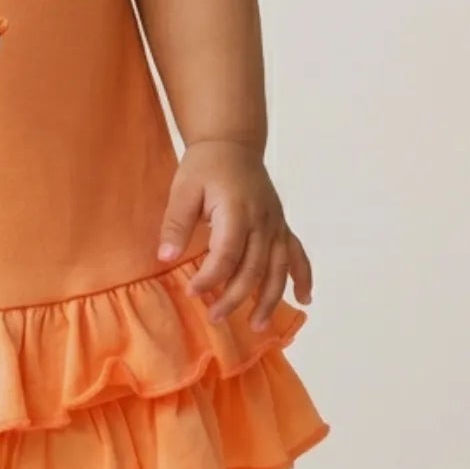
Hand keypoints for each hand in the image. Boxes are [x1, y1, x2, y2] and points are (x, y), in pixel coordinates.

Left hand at [156, 139, 312, 331]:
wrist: (232, 143)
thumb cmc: (205, 166)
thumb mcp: (183, 189)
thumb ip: (176, 223)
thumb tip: (165, 257)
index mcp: (236, 210)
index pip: (227, 253)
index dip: (210, 277)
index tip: (192, 292)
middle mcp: (262, 220)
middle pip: (253, 267)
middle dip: (235, 297)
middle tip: (214, 318)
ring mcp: (276, 223)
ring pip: (278, 267)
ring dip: (269, 298)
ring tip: (257, 325)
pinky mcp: (281, 225)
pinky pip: (297, 253)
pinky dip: (303, 277)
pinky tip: (304, 299)